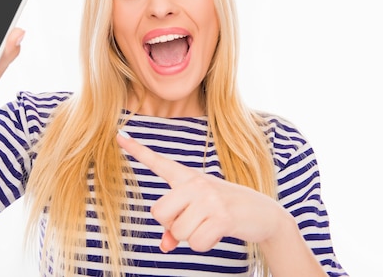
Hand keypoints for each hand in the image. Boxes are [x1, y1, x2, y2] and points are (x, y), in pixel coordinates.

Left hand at [116, 131, 285, 252]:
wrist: (262, 213)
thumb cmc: (223, 210)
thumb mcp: (199, 212)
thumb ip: (176, 226)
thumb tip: (165, 246)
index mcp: (188, 177)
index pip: (158, 162)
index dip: (137, 150)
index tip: (119, 135)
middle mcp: (196, 183)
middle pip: (159, 213)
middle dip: (172, 226)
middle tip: (192, 221)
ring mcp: (209, 198)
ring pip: (177, 232)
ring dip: (190, 237)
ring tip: (208, 226)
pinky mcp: (222, 216)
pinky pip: (195, 243)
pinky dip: (203, 245)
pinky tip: (217, 233)